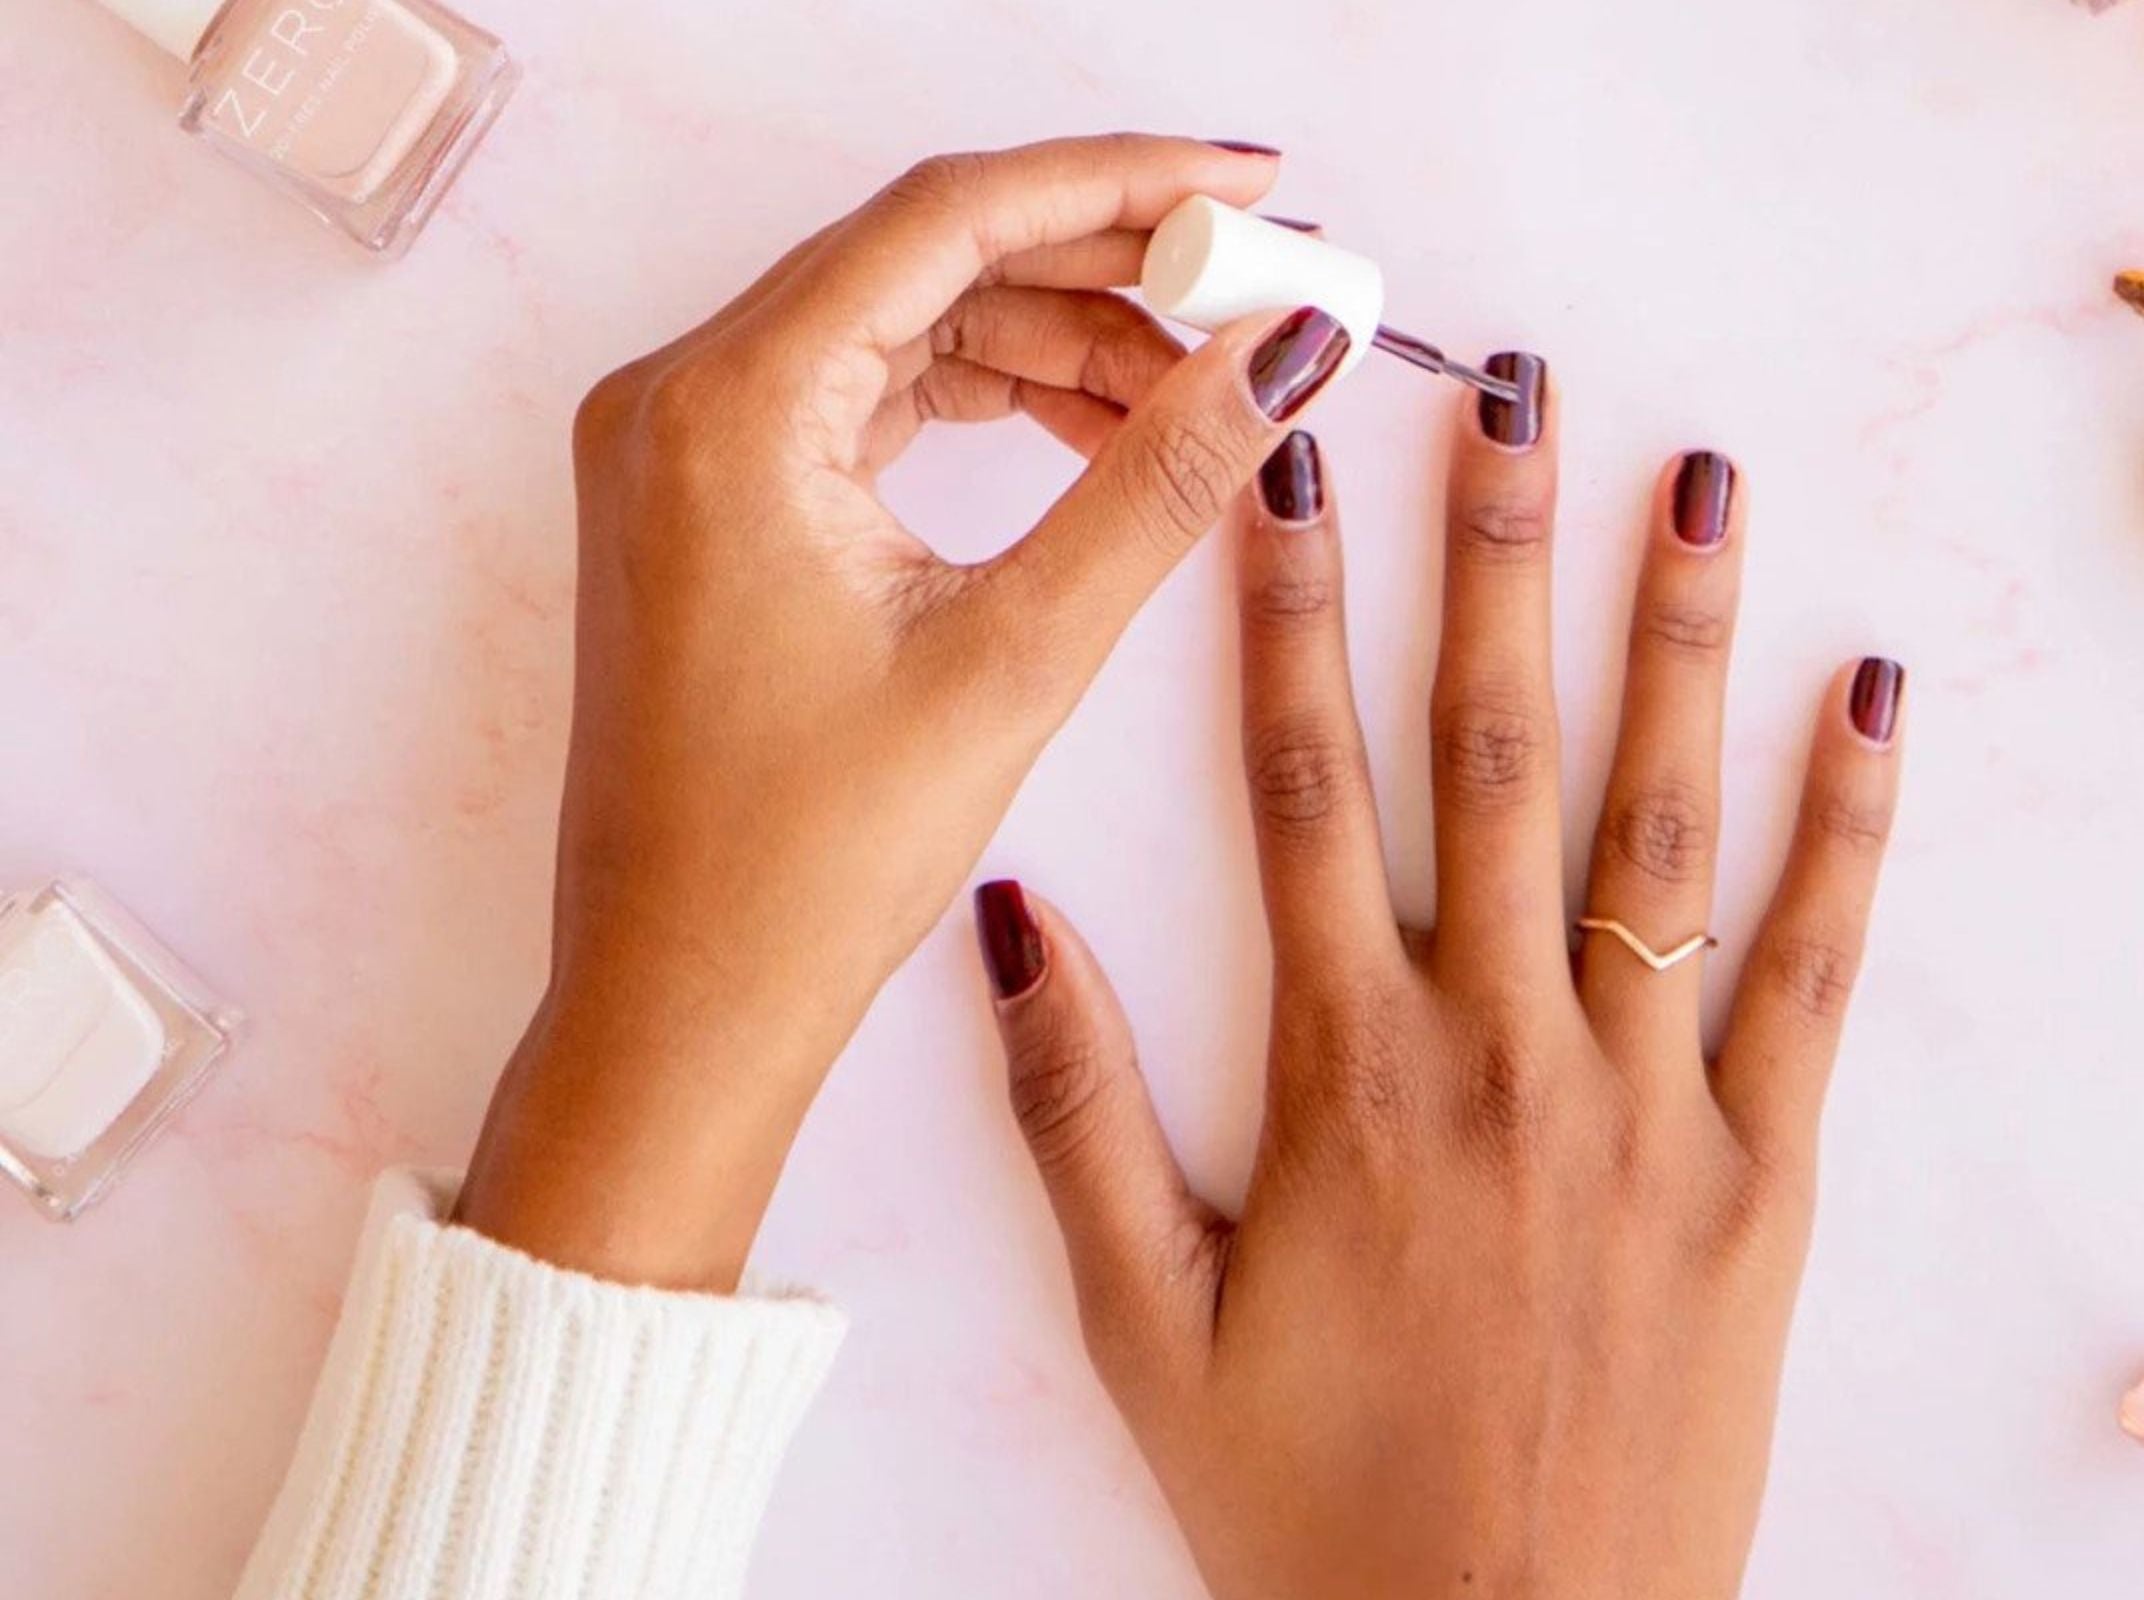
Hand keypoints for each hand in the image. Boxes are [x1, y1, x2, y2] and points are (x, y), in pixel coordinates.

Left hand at [457, 135, 1355, 1288]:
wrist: (685, 1002)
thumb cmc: (801, 862)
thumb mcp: (1017, 654)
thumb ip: (1157, 480)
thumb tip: (1281, 354)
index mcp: (730, 407)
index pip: (949, 216)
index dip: (1122, 183)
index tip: (1250, 187)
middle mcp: (683, 398)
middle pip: (927, 256)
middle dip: (1105, 267)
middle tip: (1254, 291)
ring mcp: (688, 450)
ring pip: (904, 326)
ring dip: (1054, 342)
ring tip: (1195, 391)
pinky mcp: (713, 505)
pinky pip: (868, 400)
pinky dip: (986, 404)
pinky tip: (1096, 438)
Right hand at [978, 389, 1906, 1596]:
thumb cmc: (1313, 1504)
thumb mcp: (1145, 1329)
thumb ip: (1072, 1117)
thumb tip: (1012, 919)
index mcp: (1342, 1075)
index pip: (1298, 784)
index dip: (1285, 608)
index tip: (1283, 462)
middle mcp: (1497, 1050)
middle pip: (1488, 753)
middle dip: (1491, 555)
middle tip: (1502, 387)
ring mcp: (1644, 1101)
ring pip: (1653, 824)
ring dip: (1670, 636)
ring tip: (1688, 476)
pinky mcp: (1761, 1173)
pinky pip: (1814, 972)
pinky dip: (1847, 829)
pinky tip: (1866, 697)